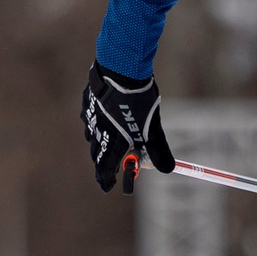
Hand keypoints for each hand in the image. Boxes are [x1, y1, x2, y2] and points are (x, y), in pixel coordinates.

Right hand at [80, 60, 172, 193]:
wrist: (120, 69)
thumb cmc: (138, 101)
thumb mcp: (153, 129)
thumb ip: (158, 150)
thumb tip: (168, 169)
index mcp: (112, 141)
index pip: (105, 168)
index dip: (106, 179)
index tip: (107, 186)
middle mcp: (97, 131)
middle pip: (96, 152)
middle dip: (102, 162)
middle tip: (107, 167)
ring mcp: (90, 114)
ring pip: (91, 134)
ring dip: (97, 142)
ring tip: (104, 144)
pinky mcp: (88, 99)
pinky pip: (89, 116)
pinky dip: (95, 121)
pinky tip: (102, 116)